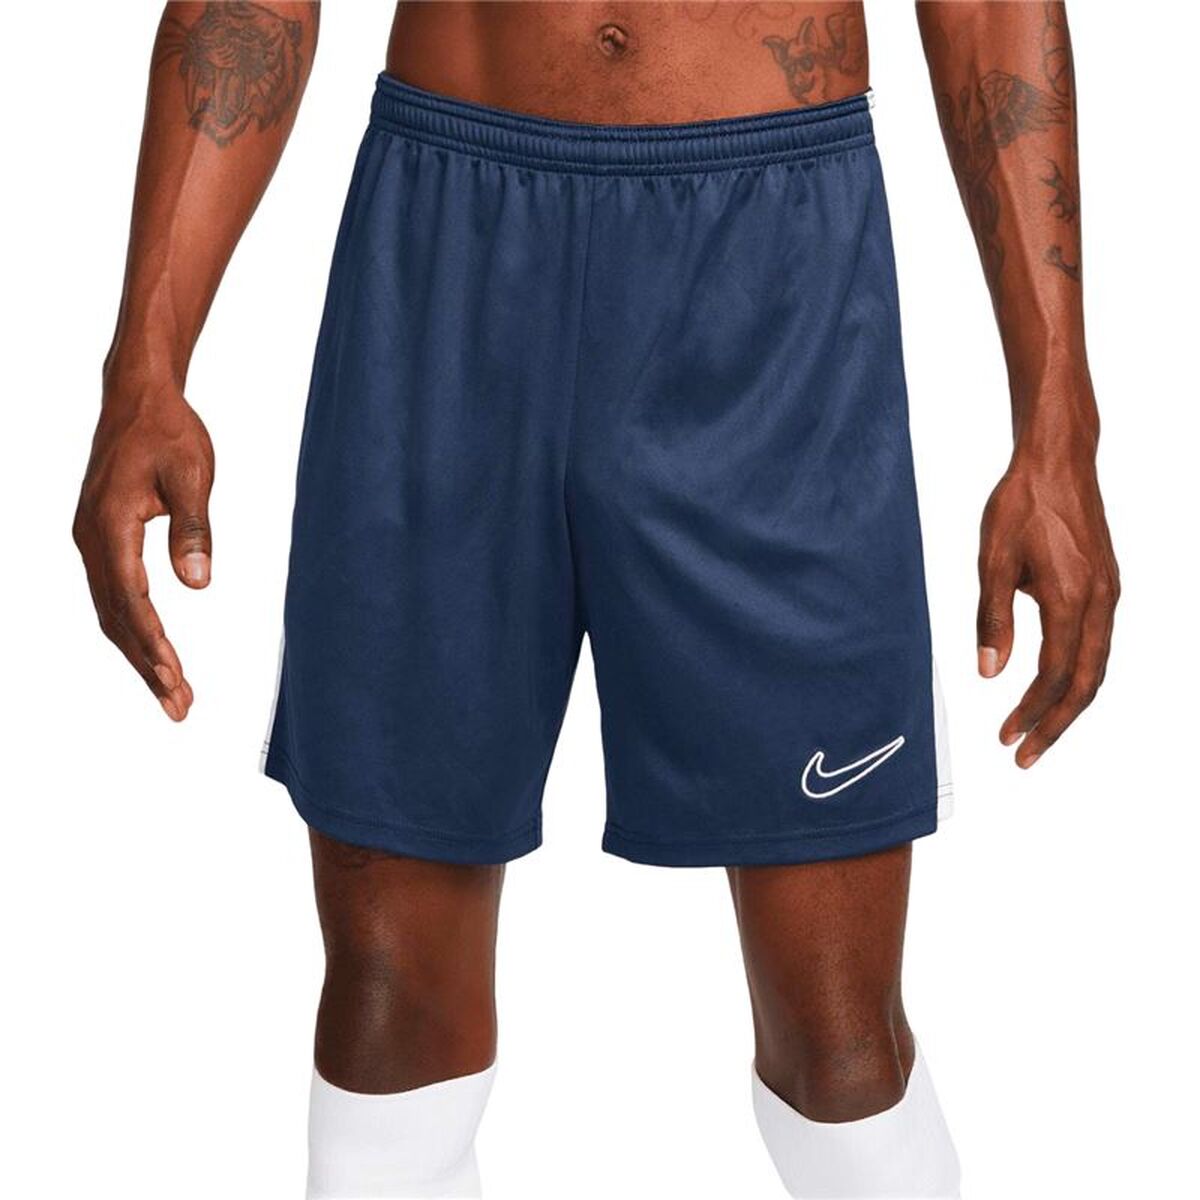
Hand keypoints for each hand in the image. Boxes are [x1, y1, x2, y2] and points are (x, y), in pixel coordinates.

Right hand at [73, 383, 213, 720]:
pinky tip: (153, 654)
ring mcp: (91, 541)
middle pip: (117, 618)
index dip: (153, 642)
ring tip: (173, 694)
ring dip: (140, 655)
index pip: (131, 599)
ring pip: (112, 613)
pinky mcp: (100, 540)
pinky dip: (134, 630)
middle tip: (179, 707)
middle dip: (147, 666)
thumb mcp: (192, 475)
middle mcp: (91, 539)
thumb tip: (198, 585)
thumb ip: (194, 529)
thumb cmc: (170, 432)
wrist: (138, 399)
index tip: (174, 676)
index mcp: (110, 525)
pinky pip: (113, 596)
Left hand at [975, 452, 1118, 766]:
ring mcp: (1108, 594)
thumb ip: (991, 619)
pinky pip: (1098, 644)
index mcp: (1070, 598)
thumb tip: (988, 672)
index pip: (1054, 675)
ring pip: (1097, 666)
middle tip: (1025, 755)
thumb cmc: (1021, 503)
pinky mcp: (1106, 586)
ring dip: (1069, 703)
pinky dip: (1079, 675)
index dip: (1031, 712)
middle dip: (1055, 723)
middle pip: (1086, 683)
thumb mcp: (993, 561)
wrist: (1058, 461)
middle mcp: (1099, 601)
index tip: (1007, 737)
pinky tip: (1055, 686)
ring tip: (1038, 730)